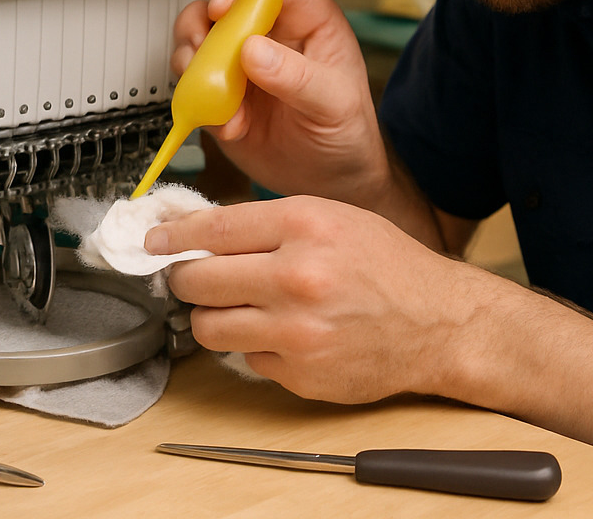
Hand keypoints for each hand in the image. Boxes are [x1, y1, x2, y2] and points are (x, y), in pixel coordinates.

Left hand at [148, 196, 490, 402]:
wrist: (439, 322)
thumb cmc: (388, 266)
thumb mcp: (333, 218)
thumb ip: (268, 224)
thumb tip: (198, 231)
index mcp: (306, 225)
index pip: (213, 229)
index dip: (172, 235)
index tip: (153, 240)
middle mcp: (297, 276)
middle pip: (197, 280)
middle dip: (188, 278)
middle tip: (196, 276)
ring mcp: (297, 330)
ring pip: (208, 326)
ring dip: (213, 316)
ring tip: (239, 307)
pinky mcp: (300, 372)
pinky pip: (245, 359)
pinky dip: (255, 346)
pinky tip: (284, 333)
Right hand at [174, 0, 387, 199]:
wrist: (329, 180)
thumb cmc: (348, 132)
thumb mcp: (336, 104)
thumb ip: (299, 77)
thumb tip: (253, 50)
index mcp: (305, 18)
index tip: (221, 9)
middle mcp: (267, 32)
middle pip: (217, 3)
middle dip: (202, 26)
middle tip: (205, 54)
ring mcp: (238, 62)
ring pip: (195, 39)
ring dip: (195, 67)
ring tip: (220, 99)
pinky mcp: (219, 93)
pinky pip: (192, 85)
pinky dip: (200, 104)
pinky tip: (230, 126)